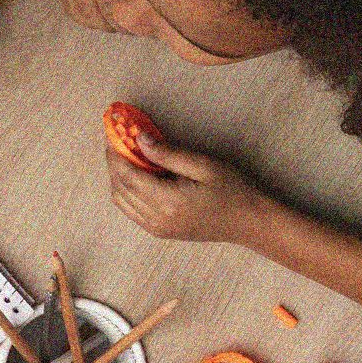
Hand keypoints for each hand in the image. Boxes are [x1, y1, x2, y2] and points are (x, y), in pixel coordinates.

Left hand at [106, 132, 276, 242]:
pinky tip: (134, 174)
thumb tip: (140, 138)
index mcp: (167, 202)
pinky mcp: (160, 231)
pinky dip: (125, 191)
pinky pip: (131, 211)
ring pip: (121, 201)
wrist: (248, 222)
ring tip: (124, 154)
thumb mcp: (203, 165)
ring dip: (117, 177)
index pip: (126, 174)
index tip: (113, 132)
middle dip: (113, 162)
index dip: (116, 152)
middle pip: (119, 187)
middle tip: (116, 139)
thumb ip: (168, 153)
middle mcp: (156, 219)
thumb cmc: (232, 190)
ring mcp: (156, 228)